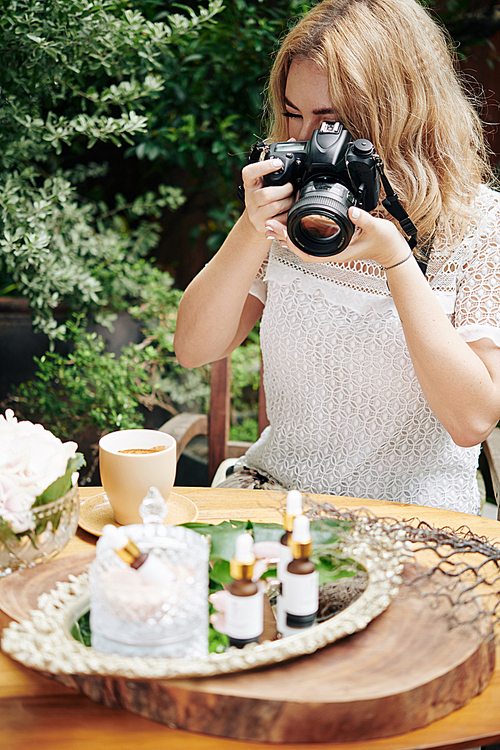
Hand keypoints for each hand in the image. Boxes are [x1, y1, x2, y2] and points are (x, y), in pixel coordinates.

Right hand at [242, 159, 293, 237]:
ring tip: (292, 199)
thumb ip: (271, 177)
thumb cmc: (262, 201)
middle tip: (291, 188)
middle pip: (266, 194)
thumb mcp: (262, 186)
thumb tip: (291, 168)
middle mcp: (250, 200)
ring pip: (274, 207)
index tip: (278, 163)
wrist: (253, 223)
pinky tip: (289, 211)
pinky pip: (280, 221)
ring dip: (288, 202)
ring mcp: (255, 215)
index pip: (249, 173)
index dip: (263, 167)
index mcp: (250, 185)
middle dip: (285, 190)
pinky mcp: (262, 226)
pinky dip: (288, 214)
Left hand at [265, 206, 410, 265]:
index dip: (292, 244)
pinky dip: (299, 232)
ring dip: (288, 234)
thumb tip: (351, 210)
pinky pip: (311, 239)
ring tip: (273, 223)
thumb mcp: (376, 228)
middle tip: (268, 224)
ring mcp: (331, 248)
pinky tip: (291, 223)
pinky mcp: (334, 242)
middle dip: (283, 237)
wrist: (393, 250)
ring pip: (304, 244)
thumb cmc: (384, 242)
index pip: (308, 253)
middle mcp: (331, 252)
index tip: (280, 233)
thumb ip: (364, 219)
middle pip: (300, 248)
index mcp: (337, 252)